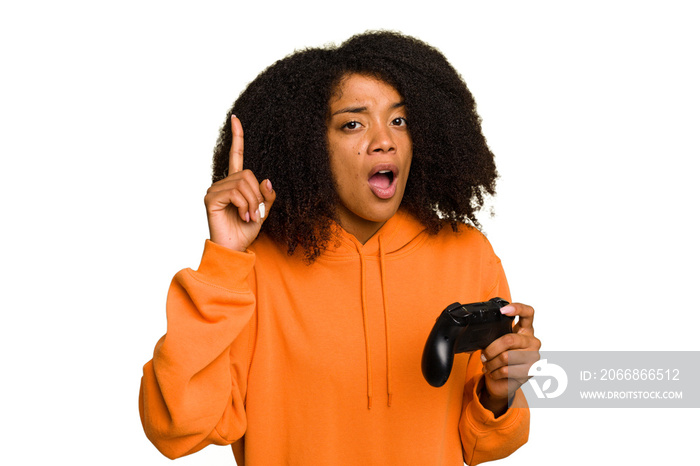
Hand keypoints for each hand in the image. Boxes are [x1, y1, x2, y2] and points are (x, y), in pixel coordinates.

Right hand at [204, 115, 275, 250]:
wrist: (235, 248)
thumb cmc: (246, 230)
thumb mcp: (263, 211)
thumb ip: (267, 195)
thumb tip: (266, 179)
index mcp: (235, 183)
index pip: (236, 155)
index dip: (238, 137)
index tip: (236, 118)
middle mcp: (223, 183)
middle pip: (248, 174)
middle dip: (257, 195)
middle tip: (255, 212)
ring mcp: (215, 190)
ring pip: (243, 184)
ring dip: (252, 202)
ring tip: (249, 216)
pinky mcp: (211, 199)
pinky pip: (235, 193)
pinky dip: (245, 205)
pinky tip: (243, 216)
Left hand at [479, 303, 540, 413]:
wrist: (505, 382)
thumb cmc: (501, 358)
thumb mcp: (497, 342)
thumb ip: (494, 335)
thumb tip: (478, 334)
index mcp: (525, 330)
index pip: (528, 313)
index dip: (517, 308)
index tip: (502, 310)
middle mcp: (533, 341)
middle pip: (509, 339)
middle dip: (491, 349)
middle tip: (483, 355)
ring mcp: (533, 357)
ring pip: (506, 357)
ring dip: (491, 363)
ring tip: (487, 365)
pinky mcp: (529, 372)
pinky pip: (506, 371)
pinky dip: (495, 372)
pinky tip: (493, 372)